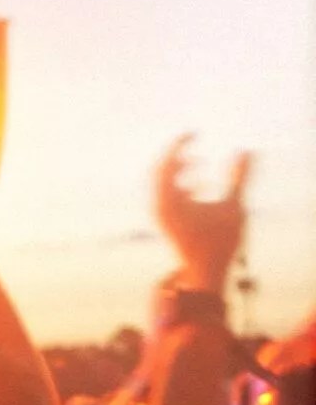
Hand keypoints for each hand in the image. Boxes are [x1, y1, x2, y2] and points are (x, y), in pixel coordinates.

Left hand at [155, 134, 247, 293]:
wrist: (204, 273)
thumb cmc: (219, 242)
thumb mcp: (232, 207)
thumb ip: (239, 177)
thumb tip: (246, 151)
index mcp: (169, 201)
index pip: (166, 163)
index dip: (178, 145)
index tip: (193, 132)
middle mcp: (158, 206)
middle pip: (158, 171)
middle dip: (176, 155)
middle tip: (191, 140)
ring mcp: (159, 214)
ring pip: (161, 183)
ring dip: (179, 170)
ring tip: (199, 162)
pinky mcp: (165, 221)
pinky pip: (165, 195)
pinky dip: (181, 184)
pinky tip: (202, 185)